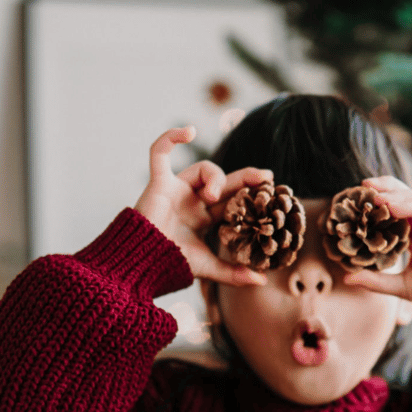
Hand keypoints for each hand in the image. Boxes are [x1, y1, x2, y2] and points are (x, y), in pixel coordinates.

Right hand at [134, 126, 268, 286]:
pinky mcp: (158, 182)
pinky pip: (159, 152)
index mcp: (205, 218)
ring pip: (202, 168)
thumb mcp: (208, 268)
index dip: (250, 193)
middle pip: (224, 182)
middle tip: (265, 177)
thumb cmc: (169, 264)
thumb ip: (233, 273)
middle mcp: (192, 201)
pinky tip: (188, 131)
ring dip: (214, 177)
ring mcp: (176, 189)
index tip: (271, 188)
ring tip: (212, 196)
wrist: (141, 263)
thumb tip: (262, 280)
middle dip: (245, 178)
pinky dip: (170, 137)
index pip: (233, 199)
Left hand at [340, 176, 411, 305]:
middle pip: (405, 197)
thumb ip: (376, 281)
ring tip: (376, 196)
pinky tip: (393, 205)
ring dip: (396, 195)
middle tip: (363, 186)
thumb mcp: (401, 286)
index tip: (355, 198)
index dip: (377, 202)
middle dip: (385, 188)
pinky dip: (411, 205)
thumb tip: (346, 278)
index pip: (395, 211)